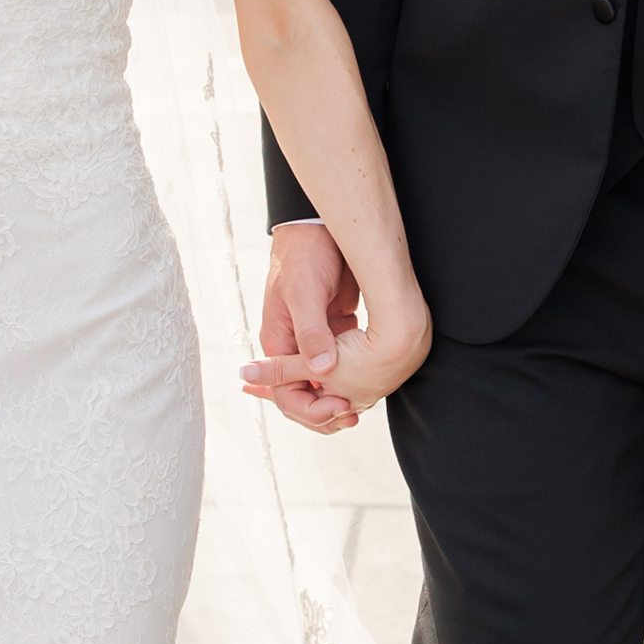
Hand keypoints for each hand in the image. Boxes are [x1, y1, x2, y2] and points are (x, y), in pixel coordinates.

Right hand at [244, 221, 430, 430]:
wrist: (317, 228)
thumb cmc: (305, 255)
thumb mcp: (304, 293)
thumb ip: (311, 332)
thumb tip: (321, 370)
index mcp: (278, 341)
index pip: (285, 391)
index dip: (310, 408)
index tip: (339, 409)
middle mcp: (293, 344)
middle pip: (302, 393)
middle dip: (323, 411)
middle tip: (352, 416)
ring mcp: (313, 338)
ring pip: (321, 382)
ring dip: (336, 398)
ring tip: (357, 411)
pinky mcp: (333, 328)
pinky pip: (337, 363)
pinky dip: (346, 378)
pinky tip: (365, 387)